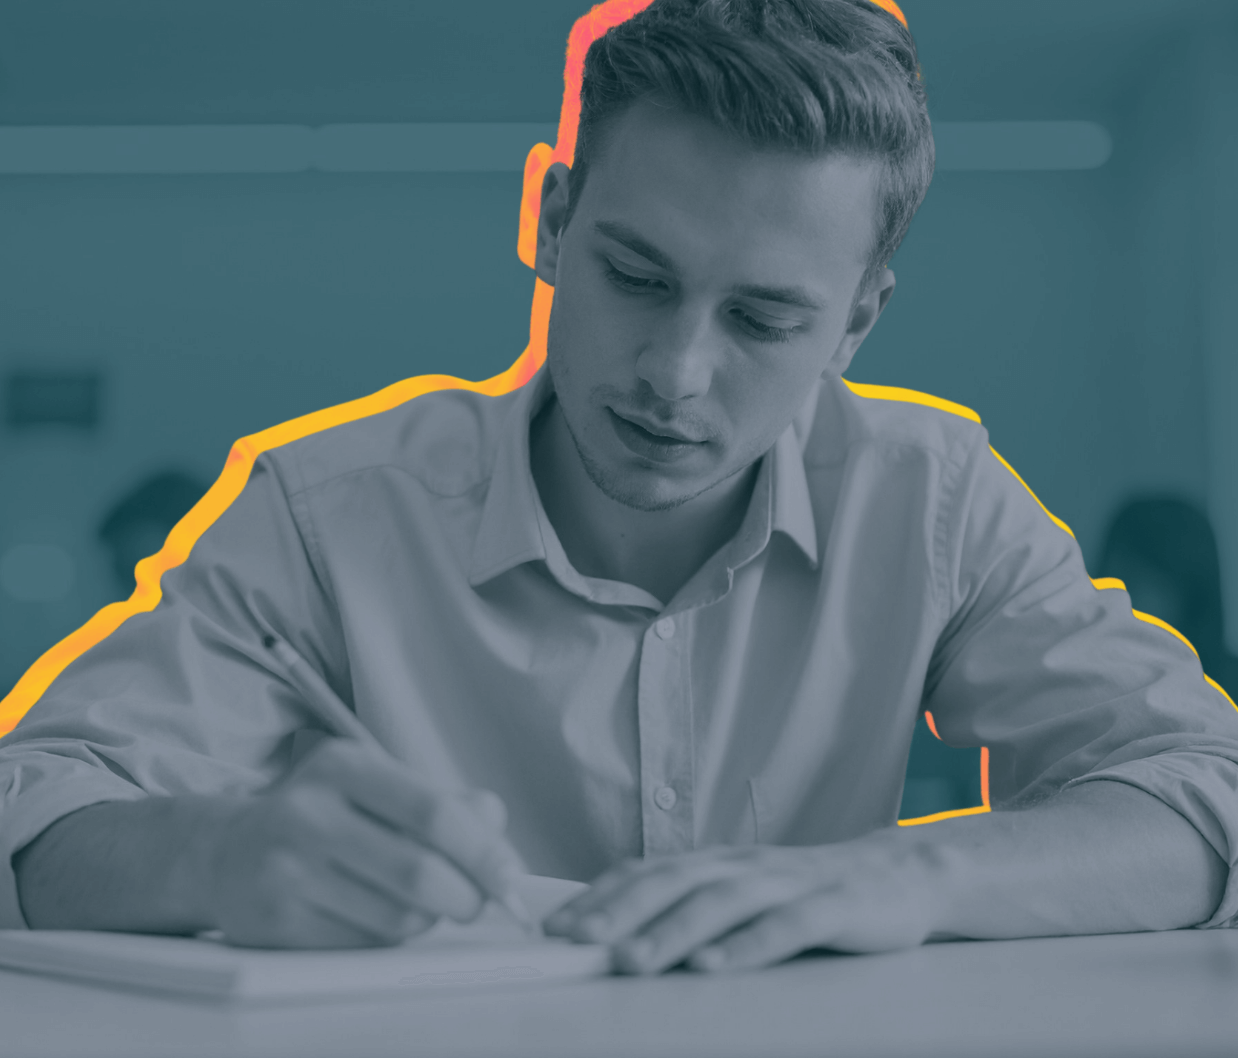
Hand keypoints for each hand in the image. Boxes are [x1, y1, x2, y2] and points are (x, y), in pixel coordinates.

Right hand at [199, 737, 521, 948]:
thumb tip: (496, 824)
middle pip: (420, 872)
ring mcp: (286, 869)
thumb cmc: (322, 815)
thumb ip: (443, 799)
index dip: (483, 850)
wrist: (223, 851)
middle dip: (467, 896)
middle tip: (477, 901)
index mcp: (343, 766)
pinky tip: (378, 914)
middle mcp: (308, 813)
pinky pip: (364, 943)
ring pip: (398, 916)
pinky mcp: (275, 921)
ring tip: (422, 902)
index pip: (433, 811)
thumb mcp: (376, 785)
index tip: (510, 877)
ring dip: (429, 918)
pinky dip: (390, 937)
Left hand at [543, 833, 951, 973]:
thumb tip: (621, 935)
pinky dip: (747, 945)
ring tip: (631, 961)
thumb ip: (694, 906)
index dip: (601, 898)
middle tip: (577, 944)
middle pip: (675, 882)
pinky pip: (787, 926)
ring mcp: (790, 883)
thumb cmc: (810, 892)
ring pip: (723, 902)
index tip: (556, 928)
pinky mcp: (835, 906)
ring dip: (671, 931)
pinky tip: (714, 966)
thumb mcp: (746, 893)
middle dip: (621, 912)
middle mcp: (746, 865)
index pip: (648, 873)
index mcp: (720, 862)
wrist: (901, 875)